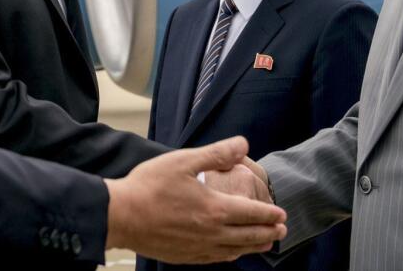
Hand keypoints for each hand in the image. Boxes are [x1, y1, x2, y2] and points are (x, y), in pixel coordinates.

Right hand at [105, 136, 286, 263]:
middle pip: (248, 236)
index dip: (269, 213)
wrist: (120, 216)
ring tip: (266, 244)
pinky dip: (230, 256)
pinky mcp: (184, 256)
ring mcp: (198, 248)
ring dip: (254, 247)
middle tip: (282, 230)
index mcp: (214, 209)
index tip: (282, 214)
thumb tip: (243, 144)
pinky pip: (216, 259)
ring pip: (234, 250)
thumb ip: (216, 154)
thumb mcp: (184, 161)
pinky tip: (231, 253)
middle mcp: (211, 233)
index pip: (252, 213)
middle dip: (269, 232)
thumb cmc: (148, 186)